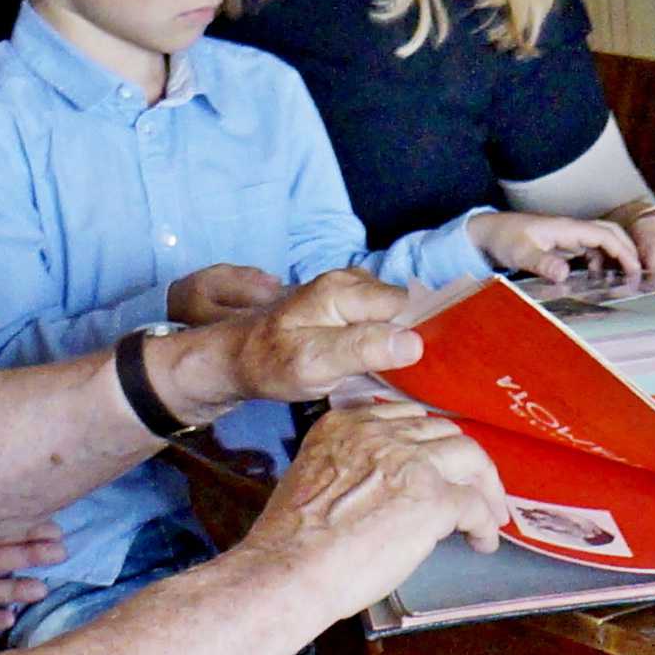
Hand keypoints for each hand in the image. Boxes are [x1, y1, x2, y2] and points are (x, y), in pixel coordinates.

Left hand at [165, 266, 419, 413]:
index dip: (420, 334)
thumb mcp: (315, 363)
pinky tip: (377, 362)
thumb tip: (414, 342)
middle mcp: (351, 282)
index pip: (409, 305)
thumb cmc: (269, 363)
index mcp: (346, 290)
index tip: (421, 366)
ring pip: (393, 313)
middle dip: (411, 335)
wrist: (233, 358)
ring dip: (397, 339)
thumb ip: (363, 350)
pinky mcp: (343, 306)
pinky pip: (379, 318)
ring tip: (391, 369)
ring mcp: (347, 292)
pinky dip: (383, 338)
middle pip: (404, 306)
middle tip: (404, 372)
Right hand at [224, 399, 507, 627]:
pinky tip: (482, 542)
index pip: (404, 417)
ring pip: (470, 457)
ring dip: (486, 486)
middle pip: (443, 432)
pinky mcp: (433, 499)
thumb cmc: (291, 541)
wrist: (289, 569)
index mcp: (346, 425)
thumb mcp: (313, 478)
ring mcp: (411, 463)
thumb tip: (384, 490)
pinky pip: (474, 505)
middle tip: (473, 487)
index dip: (428, 442)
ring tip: (490, 513)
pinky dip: (484, 524)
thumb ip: (351, 468)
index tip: (436, 462)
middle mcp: (381, 434)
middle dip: (462, 461)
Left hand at [467, 209, 642, 283]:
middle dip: (628, 251)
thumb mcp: (521, 253)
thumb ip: (542, 263)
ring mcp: (568, 237)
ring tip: (624, 281)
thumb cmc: (504, 239)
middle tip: (638, 275)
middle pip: (610, 233)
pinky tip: (601, 280)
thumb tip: (564, 274)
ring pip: (602, 242)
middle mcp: (571, 230)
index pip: (604, 235)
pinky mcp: (563, 245)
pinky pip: (590, 251)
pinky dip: (601, 263)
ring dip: (616, 258)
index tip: (634, 271)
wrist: (487, 233)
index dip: (623, 251)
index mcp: (566, 228)